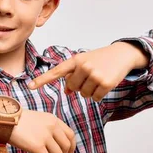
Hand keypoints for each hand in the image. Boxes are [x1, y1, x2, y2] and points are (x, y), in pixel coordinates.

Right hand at [5, 109, 75, 152]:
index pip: (70, 134)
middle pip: (66, 146)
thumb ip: (48, 128)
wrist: (5, 120)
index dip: (72, 146)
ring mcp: (46, 137)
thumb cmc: (18, 121)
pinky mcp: (37, 146)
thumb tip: (55, 144)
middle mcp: (52, 127)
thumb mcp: (38, 119)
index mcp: (53, 120)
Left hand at [28, 42, 148, 101]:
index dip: (42, 80)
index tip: (30, 87)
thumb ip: (73, 75)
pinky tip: (105, 83)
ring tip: (98, 78)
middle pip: (73, 88)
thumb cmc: (100, 59)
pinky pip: (95, 98)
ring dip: (90, 90)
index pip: (56, 72)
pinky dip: (99, 94)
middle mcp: (83, 66)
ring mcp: (94, 74)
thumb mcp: (85, 63)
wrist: (122, 54)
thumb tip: (68, 92)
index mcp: (75, 60)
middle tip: (91, 76)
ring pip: (84, 94)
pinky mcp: (105, 83)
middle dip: (80, 86)